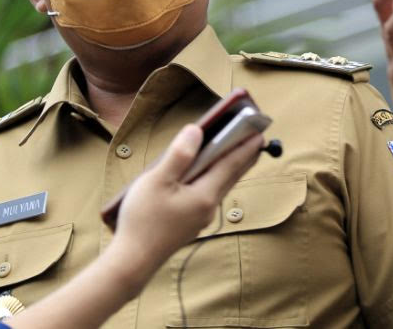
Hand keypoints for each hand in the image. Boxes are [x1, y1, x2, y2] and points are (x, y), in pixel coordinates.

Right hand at [104, 124, 262, 286]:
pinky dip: (215, 181)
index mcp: (205, 195)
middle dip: (244, 158)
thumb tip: (196, 130)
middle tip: (256, 142)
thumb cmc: (143, 220)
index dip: (245, 147)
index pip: (231, 165)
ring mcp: (200, 218)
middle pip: (231, 177)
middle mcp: (208, 207)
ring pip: (221, 188)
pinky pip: (209, 196)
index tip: (260, 133)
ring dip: (230, 170)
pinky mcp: (190, 225)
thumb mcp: (157, 181)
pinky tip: (207, 179)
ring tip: (236, 156)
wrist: (133, 262)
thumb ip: (179, 155)